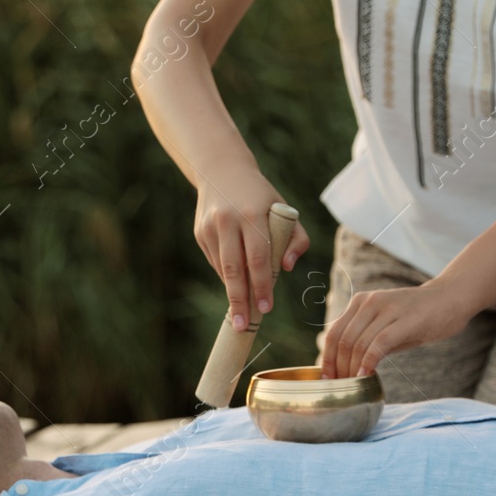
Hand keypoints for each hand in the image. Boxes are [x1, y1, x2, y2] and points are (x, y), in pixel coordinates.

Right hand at [194, 168, 310, 329]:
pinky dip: (226, 275)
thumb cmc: (261, 196)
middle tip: (242, 325)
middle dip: (239, 299)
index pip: (258, 257)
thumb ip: (296, 238)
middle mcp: (227, 220)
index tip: (266, 308)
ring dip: (232, 291)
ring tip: (240, 313)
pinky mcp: (199, 233)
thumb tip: (287, 268)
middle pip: (233, 268)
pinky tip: (235, 282)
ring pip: (222, 268)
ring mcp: (210, 228)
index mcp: (251, 213)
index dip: (261, 285)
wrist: (222, 170)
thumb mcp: (285, 209)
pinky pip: (215, 262)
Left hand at [320, 282, 475, 377]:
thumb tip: (343, 368)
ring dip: (352, 369)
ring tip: (353, 386)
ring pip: (358, 343)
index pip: (334, 333)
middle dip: (338, 368)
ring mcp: (387, 308)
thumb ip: (365, 341)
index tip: (326, 380)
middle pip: (343, 340)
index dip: (327, 359)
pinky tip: (366, 376)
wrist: (451, 298)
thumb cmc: (417, 318)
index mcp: (360, 302)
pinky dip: (369, 362)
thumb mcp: (385, 326)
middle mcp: (370, 302)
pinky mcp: (405, 319)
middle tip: (340, 387)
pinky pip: (379, 343)